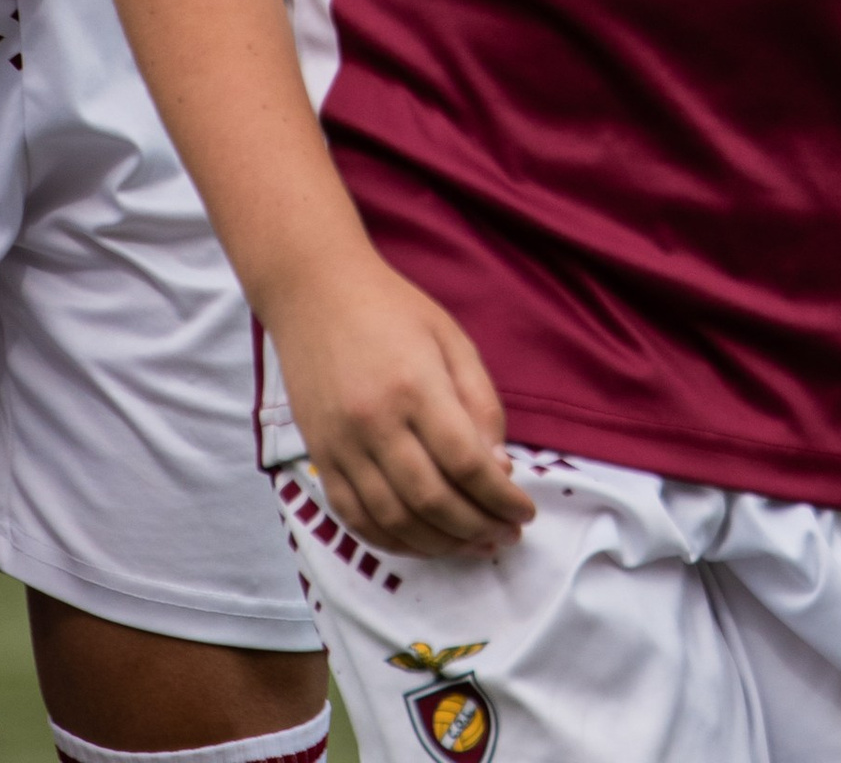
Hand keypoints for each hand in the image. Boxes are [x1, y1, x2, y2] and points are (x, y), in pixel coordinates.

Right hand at [271, 245, 531, 562]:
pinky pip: (356, 518)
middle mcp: (375, 423)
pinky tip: (424, 543)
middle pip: (432, 500)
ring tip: (474, 547)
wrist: (315, 294)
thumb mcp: (453, 339)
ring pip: (394, 519)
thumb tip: (499, 469)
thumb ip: (480, 403)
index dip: (500, 498)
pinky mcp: (320, 458)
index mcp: (416, 386)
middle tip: (506, 537)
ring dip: (440, 545)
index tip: (525, 513)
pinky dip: (393, 541)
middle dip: (477, 528)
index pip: (466, 462)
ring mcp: (342, 446)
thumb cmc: (394, 310)